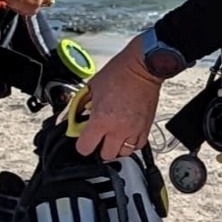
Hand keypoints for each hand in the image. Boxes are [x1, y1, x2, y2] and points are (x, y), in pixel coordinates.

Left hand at [74, 37, 162, 160]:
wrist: (142, 66)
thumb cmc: (119, 72)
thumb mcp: (92, 87)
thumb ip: (82, 104)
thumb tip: (75, 115)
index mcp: (101, 119)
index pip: (85, 148)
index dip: (82, 144)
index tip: (82, 139)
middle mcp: (118, 128)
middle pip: (106, 155)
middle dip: (99, 148)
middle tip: (98, 137)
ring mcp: (134, 130)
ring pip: (123, 153)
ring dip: (116, 146)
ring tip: (113, 135)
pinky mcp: (146, 127)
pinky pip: (138, 145)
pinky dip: (131, 142)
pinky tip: (126, 133)